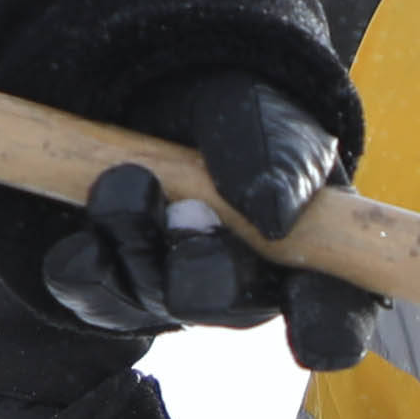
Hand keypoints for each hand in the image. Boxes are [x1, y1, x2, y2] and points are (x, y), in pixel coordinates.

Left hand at [34, 75, 371, 367]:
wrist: (140, 80)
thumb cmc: (221, 99)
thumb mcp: (255, 103)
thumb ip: (277, 152)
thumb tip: (274, 216)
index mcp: (305, 243)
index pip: (336, 308)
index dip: (328, 328)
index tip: (311, 337)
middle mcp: (241, 280)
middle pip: (234, 310)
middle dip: (205, 265)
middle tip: (185, 210)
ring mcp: (170, 288)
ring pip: (156, 298)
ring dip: (137, 239)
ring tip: (128, 177)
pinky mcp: (107, 285)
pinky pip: (90, 293)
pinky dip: (83, 261)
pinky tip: (84, 232)